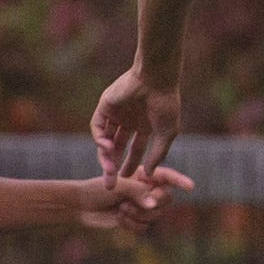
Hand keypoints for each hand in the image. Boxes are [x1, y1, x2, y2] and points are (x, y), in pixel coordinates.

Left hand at [75, 166, 195, 232]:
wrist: (80, 207)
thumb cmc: (96, 190)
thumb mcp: (118, 186)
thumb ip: (138, 193)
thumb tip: (154, 206)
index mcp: (145, 175)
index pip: (167, 177)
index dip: (180, 181)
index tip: (191, 187)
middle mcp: (147, 190)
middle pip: (166, 200)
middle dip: (150, 204)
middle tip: (130, 202)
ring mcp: (142, 207)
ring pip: (156, 215)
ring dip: (137, 214)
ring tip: (121, 209)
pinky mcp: (136, 221)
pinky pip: (145, 227)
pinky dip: (132, 225)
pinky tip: (119, 219)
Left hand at [92, 65, 180, 180]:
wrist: (156, 79)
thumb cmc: (166, 104)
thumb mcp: (166, 133)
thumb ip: (157, 154)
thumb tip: (150, 173)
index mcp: (145, 125)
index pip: (135, 149)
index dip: (131, 164)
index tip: (128, 179)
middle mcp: (130, 120)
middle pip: (117, 147)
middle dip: (114, 166)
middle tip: (111, 184)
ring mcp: (116, 113)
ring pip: (106, 140)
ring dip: (106, 156)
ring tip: (109, 169)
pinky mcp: (105, 106)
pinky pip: (97, 127)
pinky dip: (99, 139)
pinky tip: (107, 148)